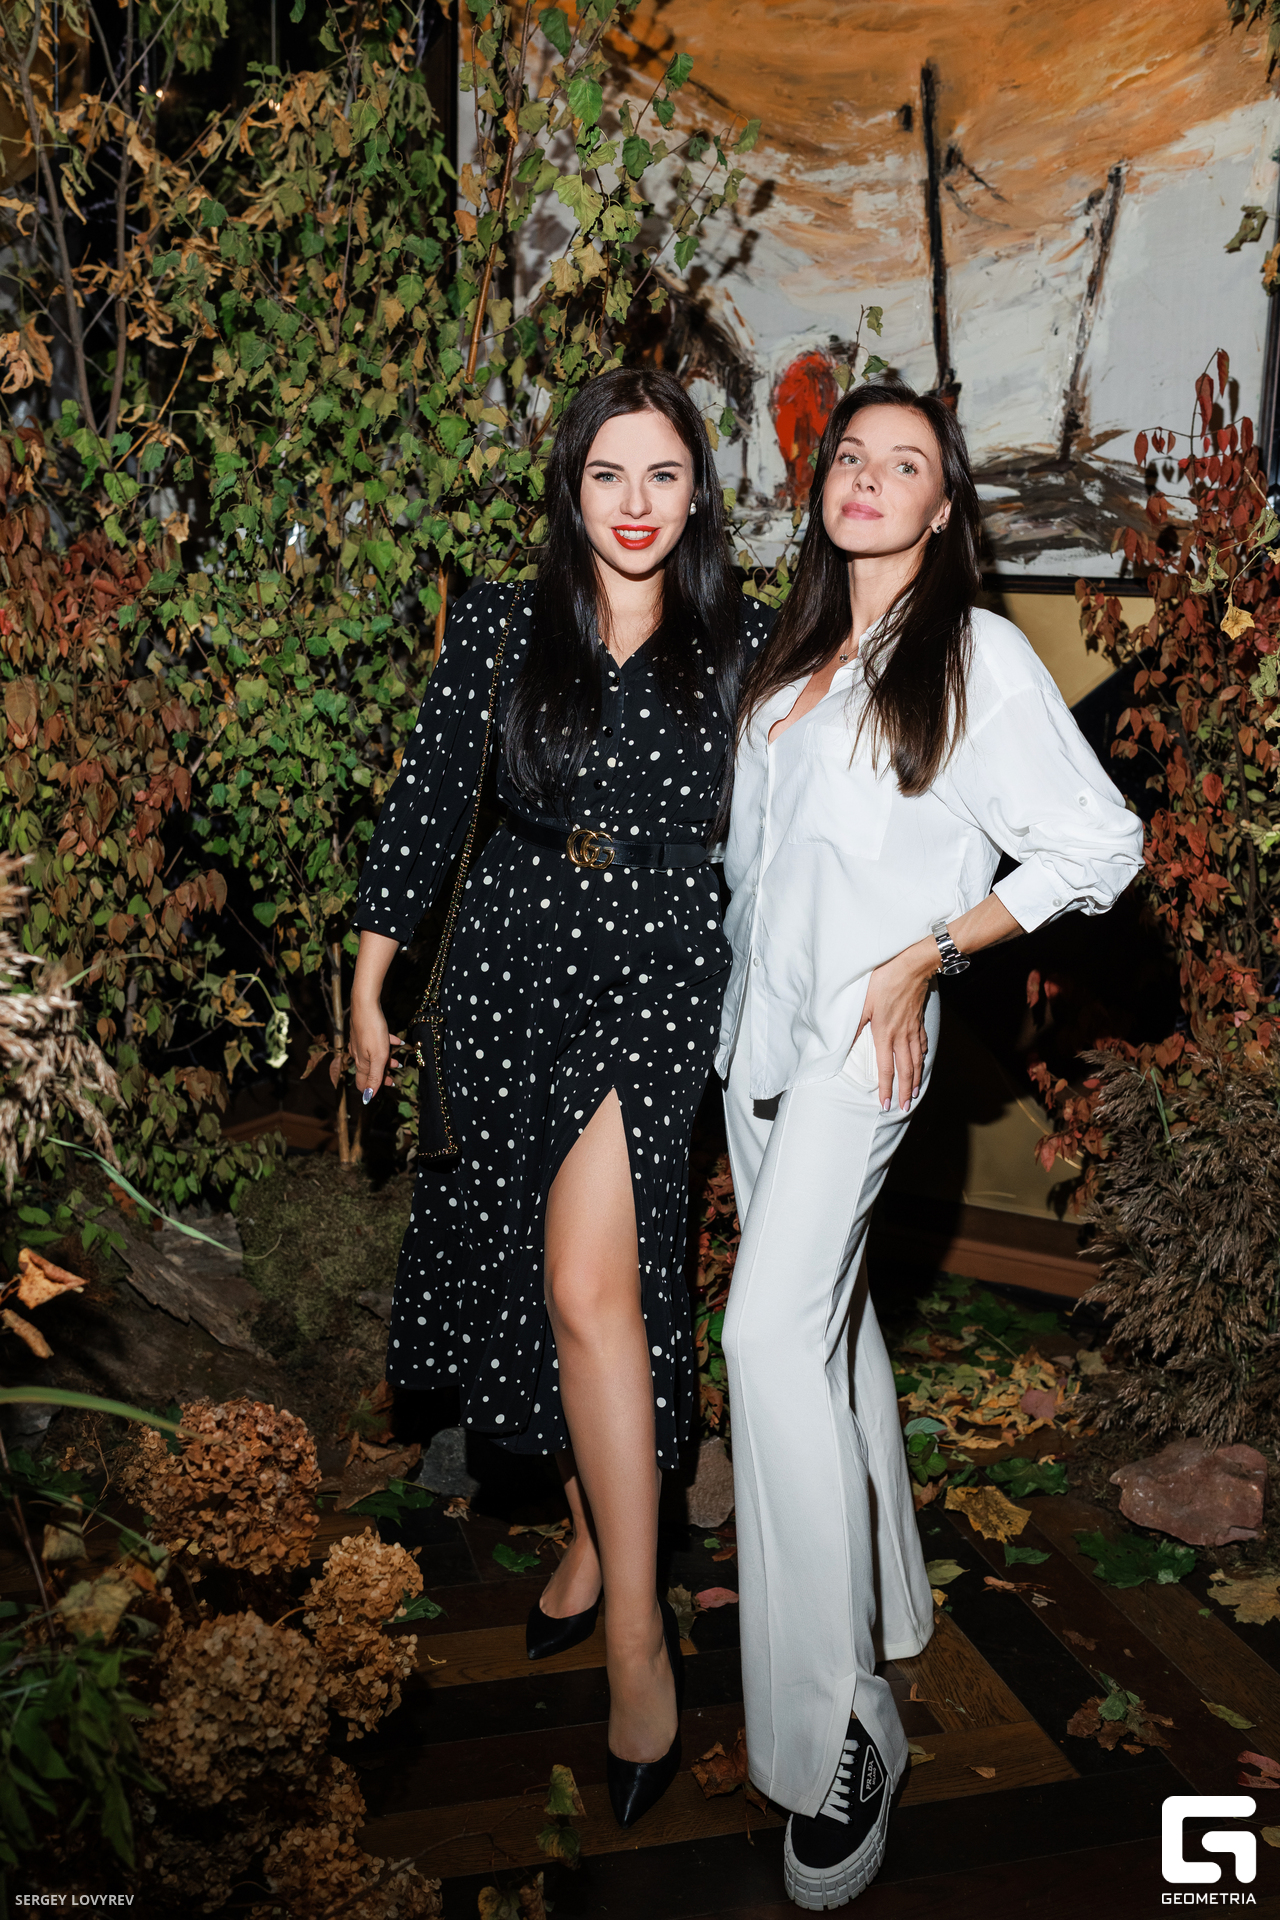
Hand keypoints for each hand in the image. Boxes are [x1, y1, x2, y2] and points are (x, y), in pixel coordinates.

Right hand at [349, 995, 401, 1102]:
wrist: (365, 1005)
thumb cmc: (373, 1031)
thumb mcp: (378, 1057)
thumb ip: (374, 1077)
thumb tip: (368, 1097)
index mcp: (361, 1063)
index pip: (363, 1083)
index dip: (373, 1089)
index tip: (387, 1087)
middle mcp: (358, 1055)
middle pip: (369, 1071)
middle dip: (382, 1076)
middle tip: (394, 1078)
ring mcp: (359, 1043)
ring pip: (373, 1057)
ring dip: (385, 1062)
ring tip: (397, 1062)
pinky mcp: (364, 1032)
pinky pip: (375, 1043)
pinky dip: (386, 1045)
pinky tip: (396, 1042)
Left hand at [855, 937, 936, 1111]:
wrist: (911, 965)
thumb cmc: (883, 981)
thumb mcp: (862, 1003)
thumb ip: (853, 1026)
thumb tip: (842, 1044)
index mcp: (885, 1034)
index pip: (886, 1068)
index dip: (886, 1088)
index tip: (885, 1104)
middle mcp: (901, 1035)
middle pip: (905, 1070)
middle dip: (904, 1091)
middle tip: (904, 1107)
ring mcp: (912, 1028)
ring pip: (916, 1059)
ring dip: (916, 1078)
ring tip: (915, 1092)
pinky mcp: (918, 1019)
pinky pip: (922, 1042)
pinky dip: (923, 1055)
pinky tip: (923, 1060)